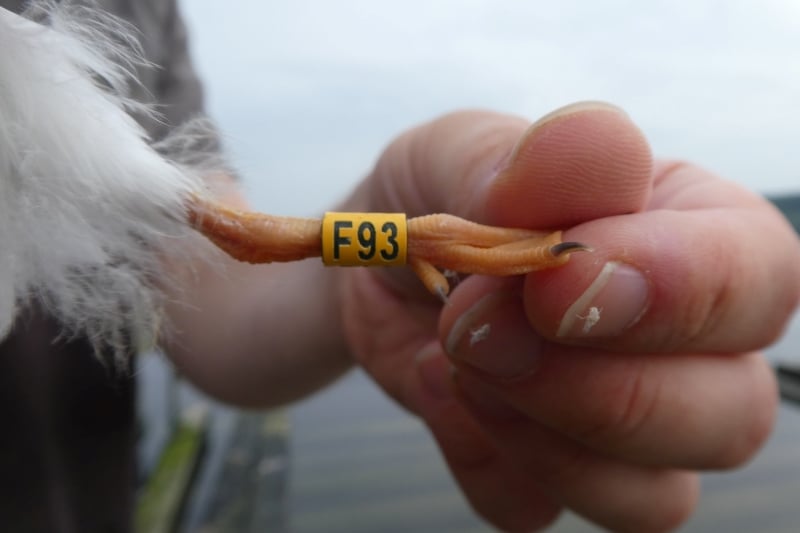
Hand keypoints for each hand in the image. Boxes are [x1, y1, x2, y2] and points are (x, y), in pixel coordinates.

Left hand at [338, 102, 799, 530]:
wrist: (380, 263)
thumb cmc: (440, 195)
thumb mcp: (461, 151)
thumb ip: (524, 160)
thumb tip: (591, 149)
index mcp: (689, 235)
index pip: (755, 278)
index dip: (676, 292)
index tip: (557, 284)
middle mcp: (683, 345)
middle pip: (731, 413)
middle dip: (596, 387)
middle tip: (474, 326)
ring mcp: (625, 428)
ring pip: (652, 495)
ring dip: (538, 434)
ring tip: (452, 353)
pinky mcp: (549, 474)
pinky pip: (533, 509)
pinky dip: (477, 456)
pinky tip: (436, 384)